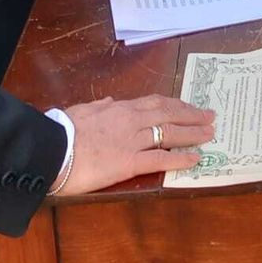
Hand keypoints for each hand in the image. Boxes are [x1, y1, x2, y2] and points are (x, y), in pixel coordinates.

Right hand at [52, 95, 216, 196]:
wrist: (51, 148)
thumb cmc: (62, 129)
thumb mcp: (83, 110)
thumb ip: (100, 105)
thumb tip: (110, 100)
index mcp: (119, 107)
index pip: (155, 103)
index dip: (176, 105)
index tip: (189, 106)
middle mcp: (131, 120)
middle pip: (169, 114)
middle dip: (191, 115)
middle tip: (210, 116)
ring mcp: (132, 141)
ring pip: (170, 133)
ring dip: (193, 133)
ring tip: (210, 134)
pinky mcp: (129, 162)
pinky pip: (161, 159)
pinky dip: (180, 158)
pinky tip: (195, 159)